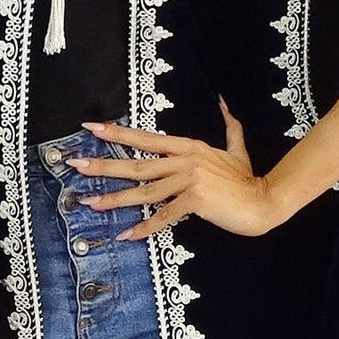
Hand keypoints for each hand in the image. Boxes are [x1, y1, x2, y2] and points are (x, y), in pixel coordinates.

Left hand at [65, 97, 278, 239]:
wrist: (263, 201)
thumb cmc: (247, 179)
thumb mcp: (237, 149)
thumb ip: (230, 126)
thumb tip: (225, 104)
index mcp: (188, 147)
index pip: (145, 139)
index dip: (117, 134)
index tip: (91, 129)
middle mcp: (184, 160)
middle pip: (136, 164)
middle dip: (103, 165)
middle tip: (75, 165)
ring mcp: (189, 180)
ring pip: (143, 191)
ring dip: (114, 199)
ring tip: (89, 203)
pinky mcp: (194, 201)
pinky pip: (162, 216)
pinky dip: (144, 227)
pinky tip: (126, 235)